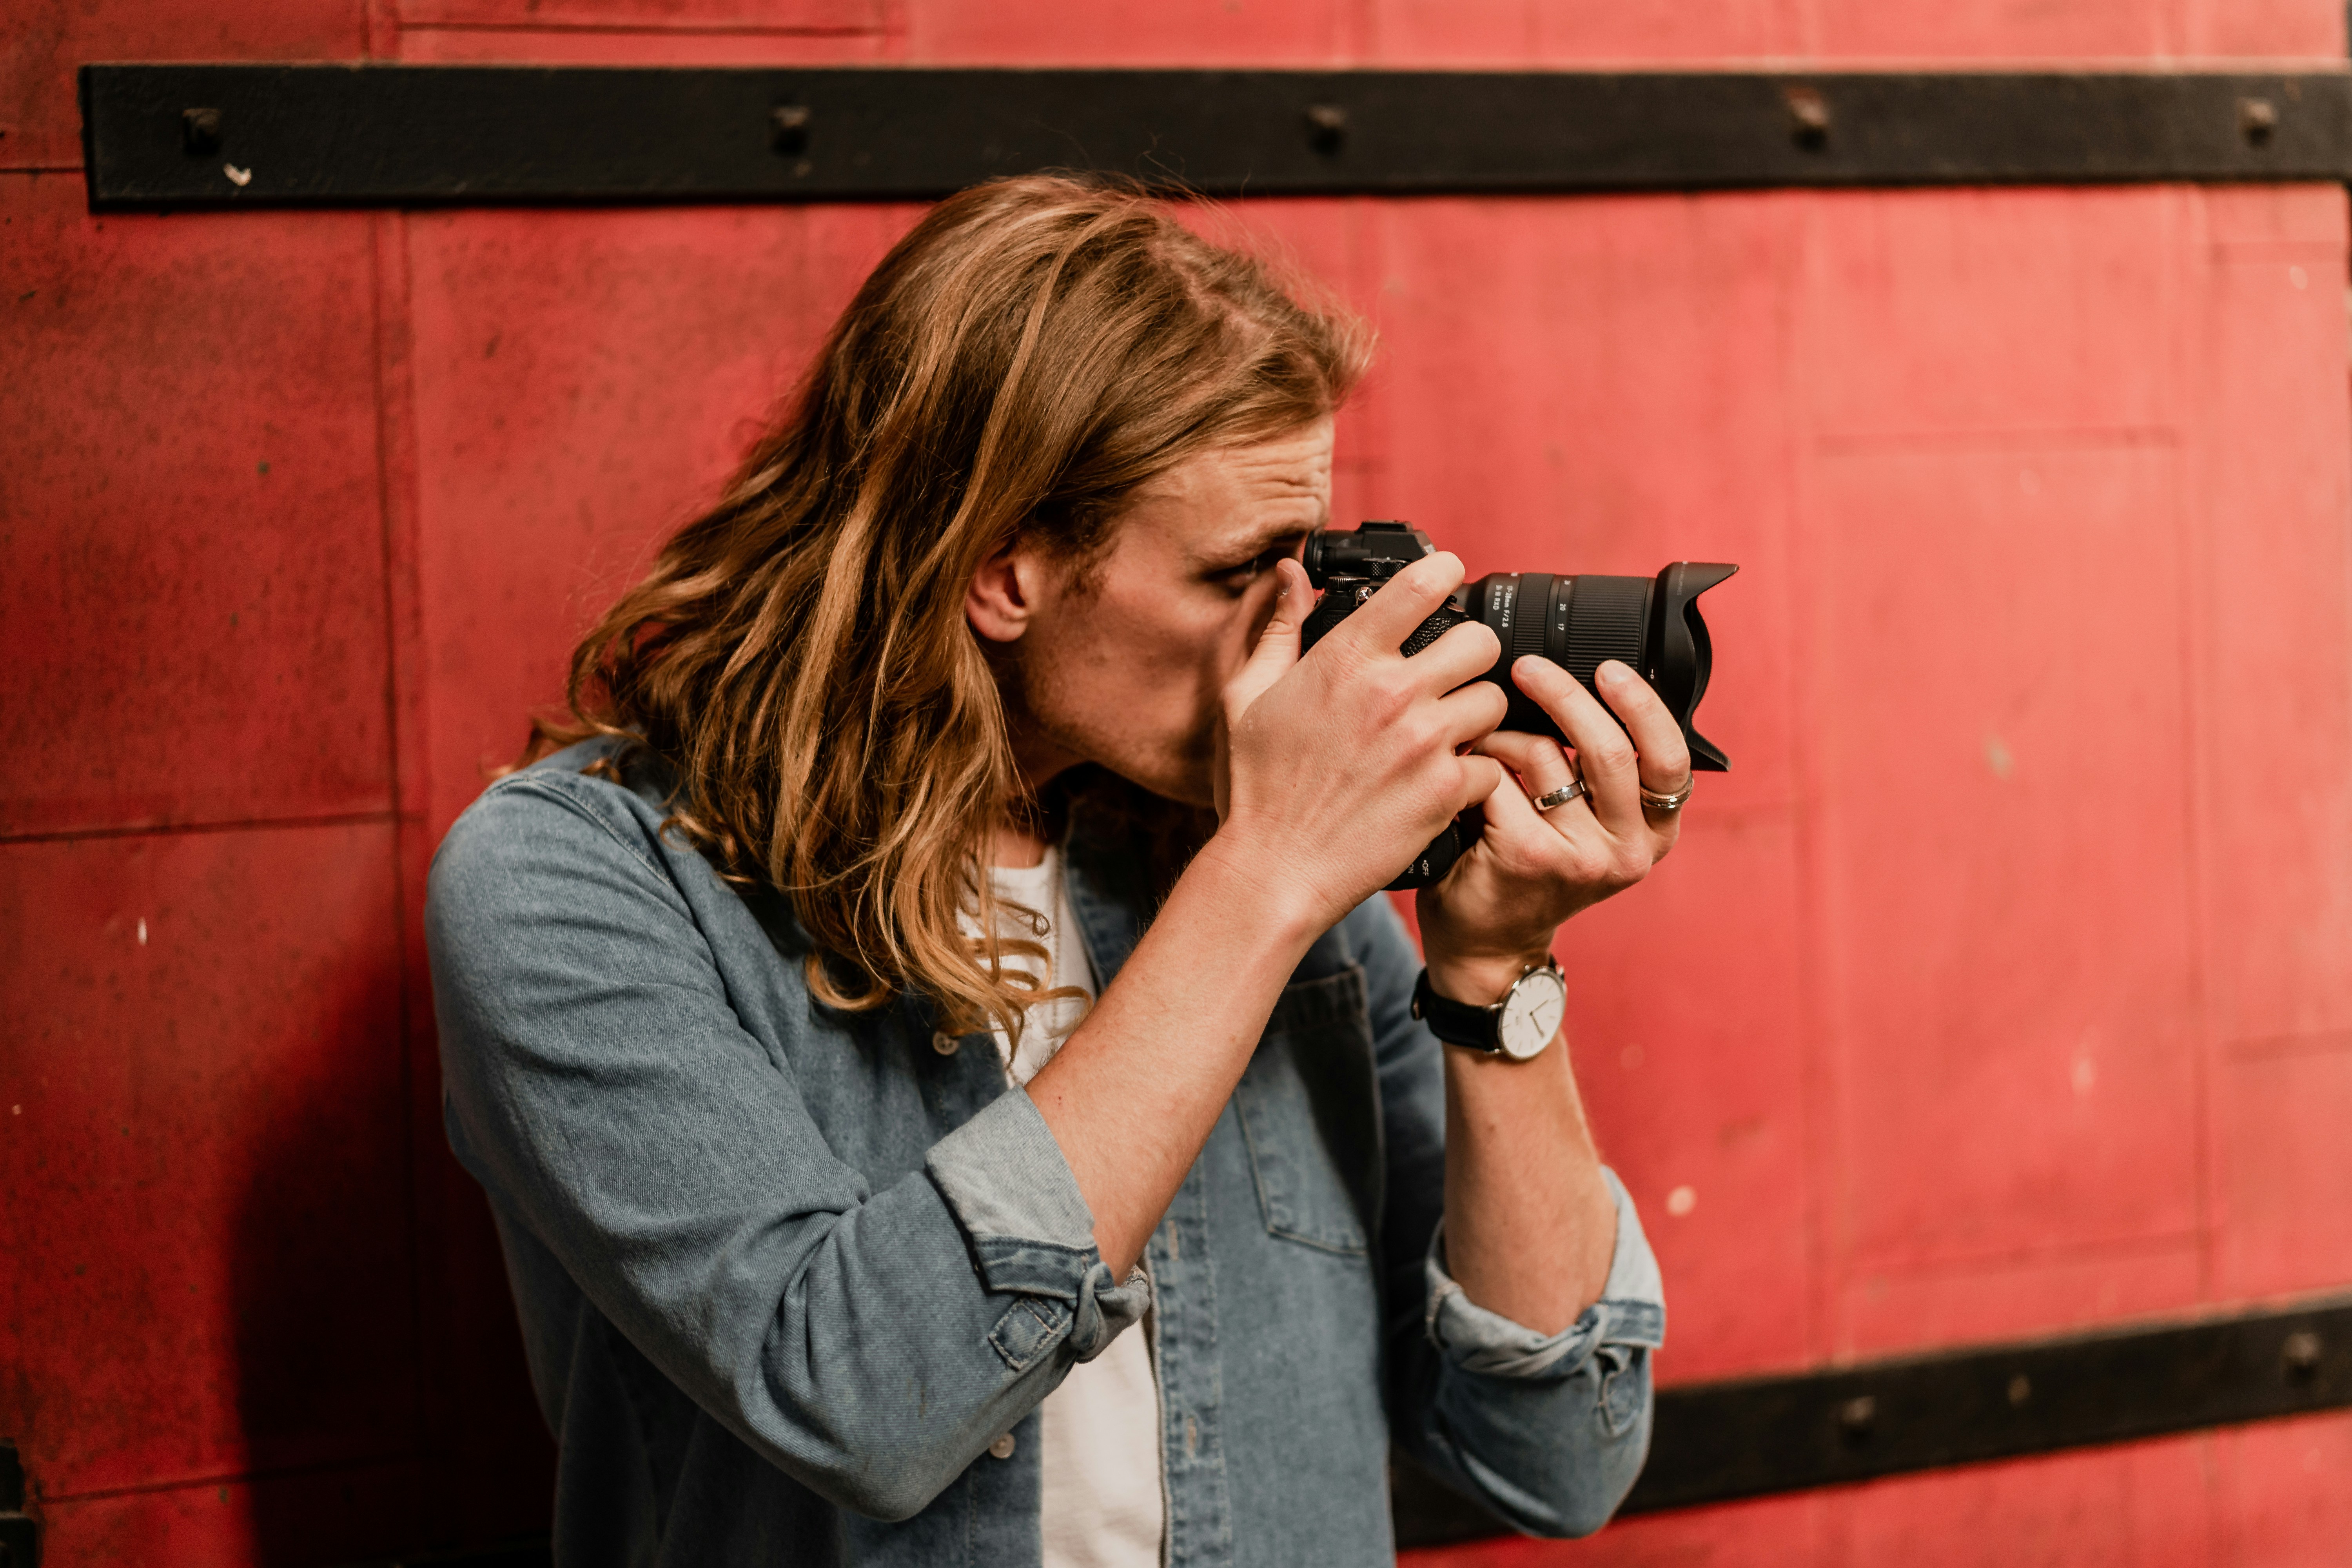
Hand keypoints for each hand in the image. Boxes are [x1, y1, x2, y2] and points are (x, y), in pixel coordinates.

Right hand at [1208, 554, 1508, 933]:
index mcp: (1347, 658)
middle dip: (1471, 655)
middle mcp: (1393, 692)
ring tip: (1446, 735)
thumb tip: (1290, 574)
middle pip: (1480, 641)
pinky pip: (1491, 765)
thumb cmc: (1259, 786)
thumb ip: (1278, 628)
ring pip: (1494, 701)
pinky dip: (1474, 776)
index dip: (1444, 571)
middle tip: (1452, 675)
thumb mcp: (1247, 696)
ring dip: (1476, 716)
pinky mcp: (1445, 791)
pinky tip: (1443, 783)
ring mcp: (1425, 742)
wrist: (1277, 868)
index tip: (1447, 577)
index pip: (1421, 584)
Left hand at [1417, 657, 1691, 1001]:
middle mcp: (1628, 850)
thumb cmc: (1530, 868)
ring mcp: (1581, 858)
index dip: (1643, 706)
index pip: (1669, 759)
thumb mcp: (1587, 821)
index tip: (1610, 670)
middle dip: (1564, 695)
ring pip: (1546, 757)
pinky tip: (1464, 773)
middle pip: (1608, 749)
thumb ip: (1598, 770)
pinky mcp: (1531, 857)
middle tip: (1529, 669)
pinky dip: (1479, 765)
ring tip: (1483, 740)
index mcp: (1654, 833)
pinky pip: (1501, 780)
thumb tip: (1581, 684)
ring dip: (1505, 736)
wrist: (1487, 943)